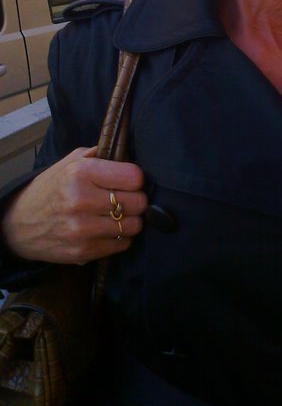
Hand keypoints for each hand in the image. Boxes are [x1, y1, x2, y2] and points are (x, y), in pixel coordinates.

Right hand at [2, 146, 146, 263]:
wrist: (19, 224)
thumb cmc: (51, 189)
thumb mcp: (70, 163)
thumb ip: (100, 155)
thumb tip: (128, 154)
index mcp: (81, 173)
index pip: (134, 177)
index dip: (135, 179)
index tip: (128, 181)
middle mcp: (82, 201)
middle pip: (138, 202)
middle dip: (136, 199)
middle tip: (125, 199)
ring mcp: (83, 229)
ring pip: (134, 225)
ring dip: (130, 220)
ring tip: (118, 214)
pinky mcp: (83, 251)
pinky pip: (123, 244)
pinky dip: (120, 237)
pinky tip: (108, 229)